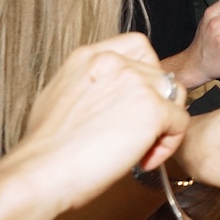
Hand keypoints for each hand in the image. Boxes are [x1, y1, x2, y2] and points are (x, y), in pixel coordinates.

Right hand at [14, 33, 190, 212]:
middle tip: (136, 135)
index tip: (136, 102)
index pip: (139, 47)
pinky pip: (179, 123)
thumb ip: (89, 87)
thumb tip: (108, 98)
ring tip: (140, 149)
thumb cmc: (45, 149)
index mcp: (89, 56)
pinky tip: (144, 160)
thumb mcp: (59, 98)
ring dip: (164, 124)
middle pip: (160, 75)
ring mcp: (135, 83)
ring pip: (174, 96)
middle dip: (155, 106)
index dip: (145, 76)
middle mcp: (114, 62)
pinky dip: (168, 145)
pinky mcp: (152, 109)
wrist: (40, 172)